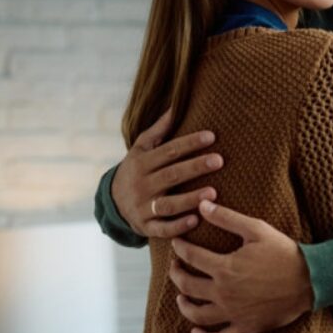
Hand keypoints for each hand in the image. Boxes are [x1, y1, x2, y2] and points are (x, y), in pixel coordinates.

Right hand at [111, 109, 220, 237]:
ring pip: (167, 203)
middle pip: (171, 175)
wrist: (112, 203)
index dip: (190, 143)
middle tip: (219, 160)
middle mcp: (142, 184)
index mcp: (143, 163)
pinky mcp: (146, 227)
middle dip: (195, 167)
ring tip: (213, 193)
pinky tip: (196, 220)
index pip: (169, 151)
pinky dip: (178, 226)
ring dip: (190, 199)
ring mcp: (143, 207)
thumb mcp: (141, 149)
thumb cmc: (136, 170)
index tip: (211, 136)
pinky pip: (162, 228)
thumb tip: (176, 104)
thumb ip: (158, 129)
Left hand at [168, 200, 314, 332]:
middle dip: (176, 274)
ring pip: (197, 315)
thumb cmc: (284, 252)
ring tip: (180, 298)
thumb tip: (202, 205)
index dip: (180, 248)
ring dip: (184, 306)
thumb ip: (227, 218)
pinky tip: (196, 332)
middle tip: (175, 266)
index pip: (191, 257)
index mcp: (224, 268)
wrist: (310, 279)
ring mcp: (233, 313)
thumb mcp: (256, 229)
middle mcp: (223, 293)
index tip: (177, 243)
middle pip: (188, 286)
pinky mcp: (245, 327)